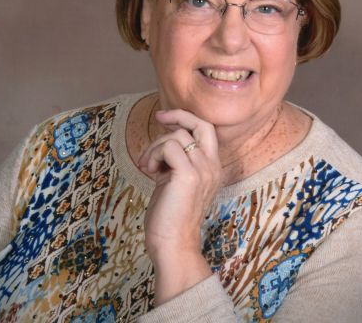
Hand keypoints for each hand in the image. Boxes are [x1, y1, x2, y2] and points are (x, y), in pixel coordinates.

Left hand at [137, 109, 221, 303]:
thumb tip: (163, 140)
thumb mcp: (176, 181)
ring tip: (148, 166)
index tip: (165, 119)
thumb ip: (176, 161)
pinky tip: (149, 170)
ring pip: (177, 136)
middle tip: (158, 118)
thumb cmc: (170, 216)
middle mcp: (213, 166)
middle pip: (202, 124)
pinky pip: (169, 146)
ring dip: (155, 146)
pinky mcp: (189, 175)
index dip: (186, 119)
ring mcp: (203, 170)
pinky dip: (154, 154)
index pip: (207, 130)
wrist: (173, 244)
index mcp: (213, 168)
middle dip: (178, 115)